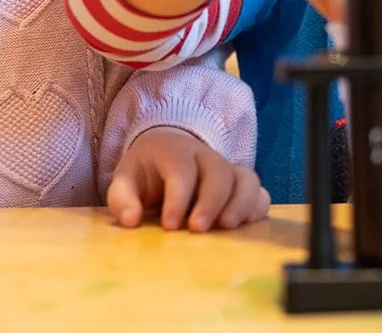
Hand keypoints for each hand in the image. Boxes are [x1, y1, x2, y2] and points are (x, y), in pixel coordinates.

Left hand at [106, 126, 270, 231]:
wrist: (167, 151)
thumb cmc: (146, 172)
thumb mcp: (125, 180)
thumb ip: (122, 198)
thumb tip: (131, 220)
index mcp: (176, 152)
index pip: (182, 170)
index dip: (178, 198)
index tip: (169, 226)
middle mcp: (206, 157)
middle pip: (219, 172)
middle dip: (211, 202)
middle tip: (197, 230)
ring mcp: (228, 170)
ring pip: (246, 179)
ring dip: (241, 203)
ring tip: (228, 228)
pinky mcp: (241, 186)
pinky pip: (259, 192)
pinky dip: (257, 208)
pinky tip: (245, 226)